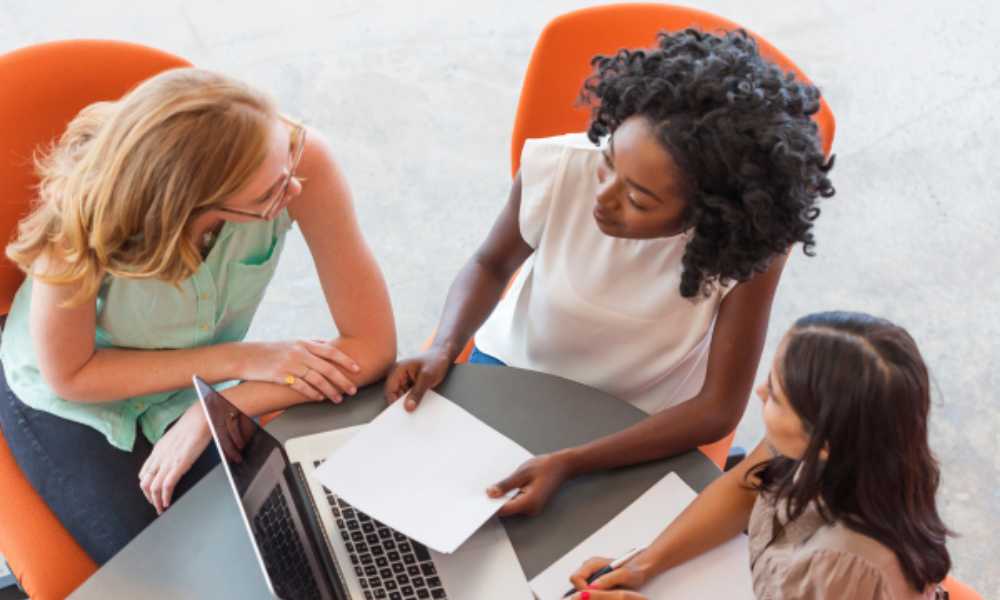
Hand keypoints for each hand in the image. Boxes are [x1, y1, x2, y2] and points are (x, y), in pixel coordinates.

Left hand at [139, 406, 210, 514]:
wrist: (199, 418)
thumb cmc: (192, 425)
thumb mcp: (176, 438)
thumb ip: (171, 449)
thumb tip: (173, 455)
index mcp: (158, 451)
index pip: (144, 473)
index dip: (146, 486)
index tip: (152, 493)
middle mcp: (159, 457)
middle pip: (145, 483)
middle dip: (149, 497)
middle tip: (156, 505)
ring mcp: (168, 462)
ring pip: (153, 487)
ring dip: (156, 501)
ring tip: (161, 508)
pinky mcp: (178, 465)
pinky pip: (167, 486)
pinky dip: (165, 497)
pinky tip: (168, 502)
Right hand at [241, 340, 360, 402]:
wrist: (246, 356)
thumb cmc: (271, 350)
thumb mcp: (292, 342)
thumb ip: (310, 343)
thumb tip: (327, 344)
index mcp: (304, 343)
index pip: (330, 351)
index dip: (346, 360)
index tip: (357, 369)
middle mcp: (299, 352)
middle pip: (327, 367)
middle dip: (342, 380)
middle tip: (353, 390)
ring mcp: (290, 364)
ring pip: (316, 379)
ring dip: (330, 390)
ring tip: (338, 399)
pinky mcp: (281, 375)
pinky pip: (301, 386)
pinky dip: (312, 393)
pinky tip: (320, 398)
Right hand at [383, 346, 453, 410]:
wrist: (443, 355)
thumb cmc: (435, 361)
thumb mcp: (427, 378)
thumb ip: (417, 393)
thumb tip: (408, 408)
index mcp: (398, 369)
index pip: (390, 389)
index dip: (393, 402)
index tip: (401, 414)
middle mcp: (398, 374)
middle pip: (394, 394)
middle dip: (401, 404)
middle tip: (410, 414)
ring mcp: (404, 379)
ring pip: (401, 396)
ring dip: (408, 403)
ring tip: (417, 409)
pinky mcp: (410, 383)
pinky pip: (408, 395)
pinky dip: (412, 400)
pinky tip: (419, 405)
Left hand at [486, 451, 575, 516]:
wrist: (563, 465)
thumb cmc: (545, 466)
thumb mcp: (522, 473)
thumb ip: (506, 485)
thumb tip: (490, 493)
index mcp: (529, 502)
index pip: (503, 510)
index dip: (490, 506)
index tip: (478, 501)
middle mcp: (531, 509)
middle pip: (506, 510)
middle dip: (495, 501)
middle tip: (483, 490)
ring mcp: (532, 508)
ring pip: (510, 506)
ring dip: (502, 498)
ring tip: (493, 487)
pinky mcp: (531, 504)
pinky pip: (515, 503)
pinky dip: (508, 496)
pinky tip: (504, 487)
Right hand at [568, 555, 649, 597]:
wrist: (640, 569)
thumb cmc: (634, 570)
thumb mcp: (624, 575)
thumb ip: (607, 579)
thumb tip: (592, 587)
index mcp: (592, 563)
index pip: (575, 578)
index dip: (582, 590)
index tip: (595, 595)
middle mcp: (589, 568)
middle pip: (576, 585)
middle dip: (586, 594)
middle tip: (602, 597)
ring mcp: (591, 575)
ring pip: (581, 589)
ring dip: (592, 595)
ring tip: (607, 595)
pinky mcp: (595, 582)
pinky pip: (588, 591)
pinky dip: (595, 595)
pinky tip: (607, 596)